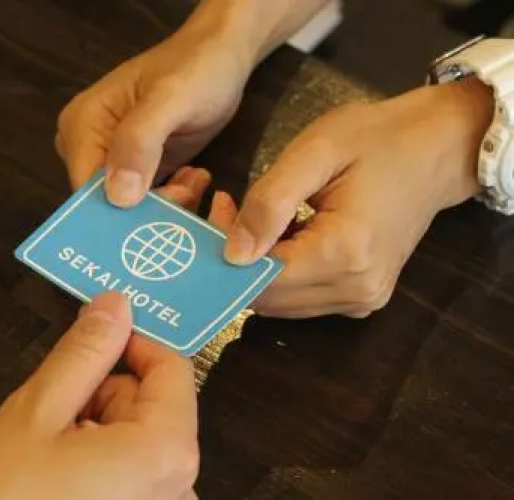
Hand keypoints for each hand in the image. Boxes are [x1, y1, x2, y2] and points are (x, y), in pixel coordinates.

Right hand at [0, 292, 198, 499]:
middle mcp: (181, 490)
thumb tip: (116, 305)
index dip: (130, 345)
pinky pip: (133, 478)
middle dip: (104, 397)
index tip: (89, 341)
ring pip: (139, 443)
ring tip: (46, 456)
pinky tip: (57, 482)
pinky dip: (101, 466)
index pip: (172, 370)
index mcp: (166, 454)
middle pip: (154, 409)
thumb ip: (84, 354)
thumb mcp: (36, 415)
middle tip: (51, 416)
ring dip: (97, 432)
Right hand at [55, 9, 253, 206]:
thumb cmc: (196, 69)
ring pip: (129, 208)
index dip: (122, 209)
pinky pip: (146, 202)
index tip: (165, 205)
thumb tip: (118, 196)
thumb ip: (140, 142)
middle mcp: (88, 146)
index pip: (86, 189)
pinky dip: (172, 199)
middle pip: (107, 203)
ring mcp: (112, 158)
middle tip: (187, 190)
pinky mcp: (137, 168)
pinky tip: (193, 180)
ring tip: (194, 180)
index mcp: (81, 126)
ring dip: (165, 205)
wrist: (222, 56)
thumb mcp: (170, 99)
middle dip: (148, 209)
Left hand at [215, 78, 493, 317]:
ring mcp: (362, 300)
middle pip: (267, 298)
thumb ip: (269, 203)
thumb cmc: (375, 139)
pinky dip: (281, 273)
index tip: (219, 209)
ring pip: (280, 304)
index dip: (226, 251)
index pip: (260, 279)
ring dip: (256, 268)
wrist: (436, 147)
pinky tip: (281, 235)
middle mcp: (356, 290)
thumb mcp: (314, 153)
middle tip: (230, 209)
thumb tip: (232, 255)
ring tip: (255, 217)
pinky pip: (302, 299)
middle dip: (237, 260)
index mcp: (345, 253)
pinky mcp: (362, 297)